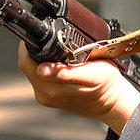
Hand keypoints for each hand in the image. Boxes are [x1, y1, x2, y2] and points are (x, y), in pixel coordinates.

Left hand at [17, 43, 139, 133]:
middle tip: (51, 41)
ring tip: (57, 52)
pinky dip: (47, 68)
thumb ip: (64, 73)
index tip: (38, 36)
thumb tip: (41, 70)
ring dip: (41, 59)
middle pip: (28, 66)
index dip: (27, 47)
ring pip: (34, 72)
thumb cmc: (106, 86)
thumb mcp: (90, 74)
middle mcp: (45, 95)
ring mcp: (47, 98)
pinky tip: (60, 63)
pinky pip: (41, 79)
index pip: (25, 62)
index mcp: (50, 88)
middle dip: (35, 52)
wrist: (113, 103)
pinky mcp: (52, 98)